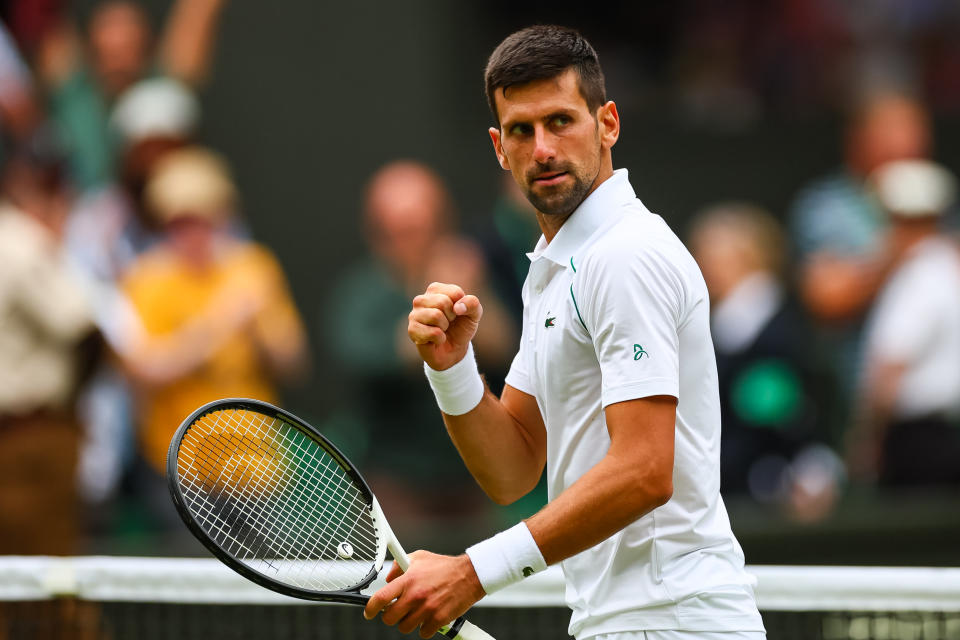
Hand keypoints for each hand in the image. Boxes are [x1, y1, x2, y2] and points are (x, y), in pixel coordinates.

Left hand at [363, 551, 484, 637]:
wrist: (469, 575)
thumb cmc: (444, 567)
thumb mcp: (419, 557)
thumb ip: (400, 565)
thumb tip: (388, 578)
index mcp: (408, 580)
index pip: (381, 598)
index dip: (370, 609)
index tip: (369, 613)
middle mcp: (415, 595)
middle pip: (390, 618)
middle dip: (392, 616)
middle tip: (399, 610)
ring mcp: (427, 609)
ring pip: (405, 627)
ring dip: (409, 622)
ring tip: (417, 612)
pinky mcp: (438, 619)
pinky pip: (423, 633)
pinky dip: (425, 628)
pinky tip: (429, 617)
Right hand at [408, 282, 482, 369]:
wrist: (453, 351)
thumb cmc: (461, 327)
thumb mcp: (474, 314)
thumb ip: (472, 304)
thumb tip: (457, 307)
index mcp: (435, 289)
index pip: (455, 293)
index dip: (462, 306)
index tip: (457, 313)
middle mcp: (421, 299)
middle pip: (443, 302)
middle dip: (452, 317)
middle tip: (449, 323)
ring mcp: (414, 314)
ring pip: (436, 315)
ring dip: (445, 327)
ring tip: (442, 330)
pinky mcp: (412, 330)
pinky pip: (433, 332)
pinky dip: (440, 338)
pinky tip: (436, 339)